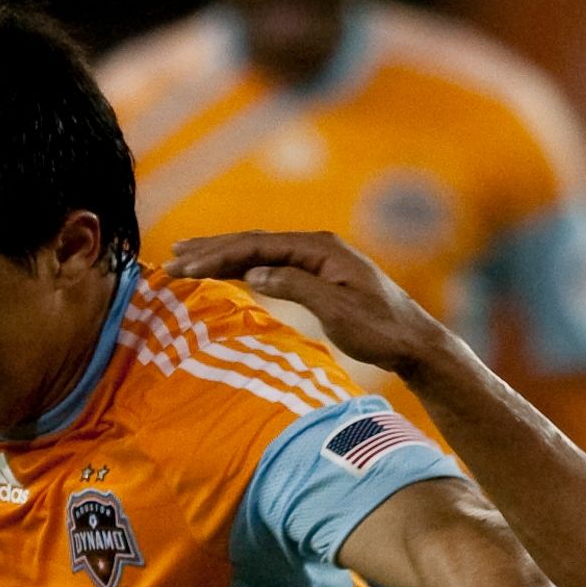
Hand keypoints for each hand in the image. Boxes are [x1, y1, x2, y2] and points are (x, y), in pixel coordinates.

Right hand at [165, 230, 451, 386]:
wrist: (414, 342)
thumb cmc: (381, 330)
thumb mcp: (338, 312)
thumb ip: (296, 289)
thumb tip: (255, 274)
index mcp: (320, 249)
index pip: (258, 247)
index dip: (219, 255)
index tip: (186, 266)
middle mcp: (317, 248)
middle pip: (254, 244)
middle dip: (211, 251)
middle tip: (172, 259)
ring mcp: (318, 261)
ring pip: (261, 254)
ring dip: (223, 257)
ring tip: (187, 259)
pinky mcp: (319, 277)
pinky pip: (273, 267)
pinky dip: (245, 269)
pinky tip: (226, 274)